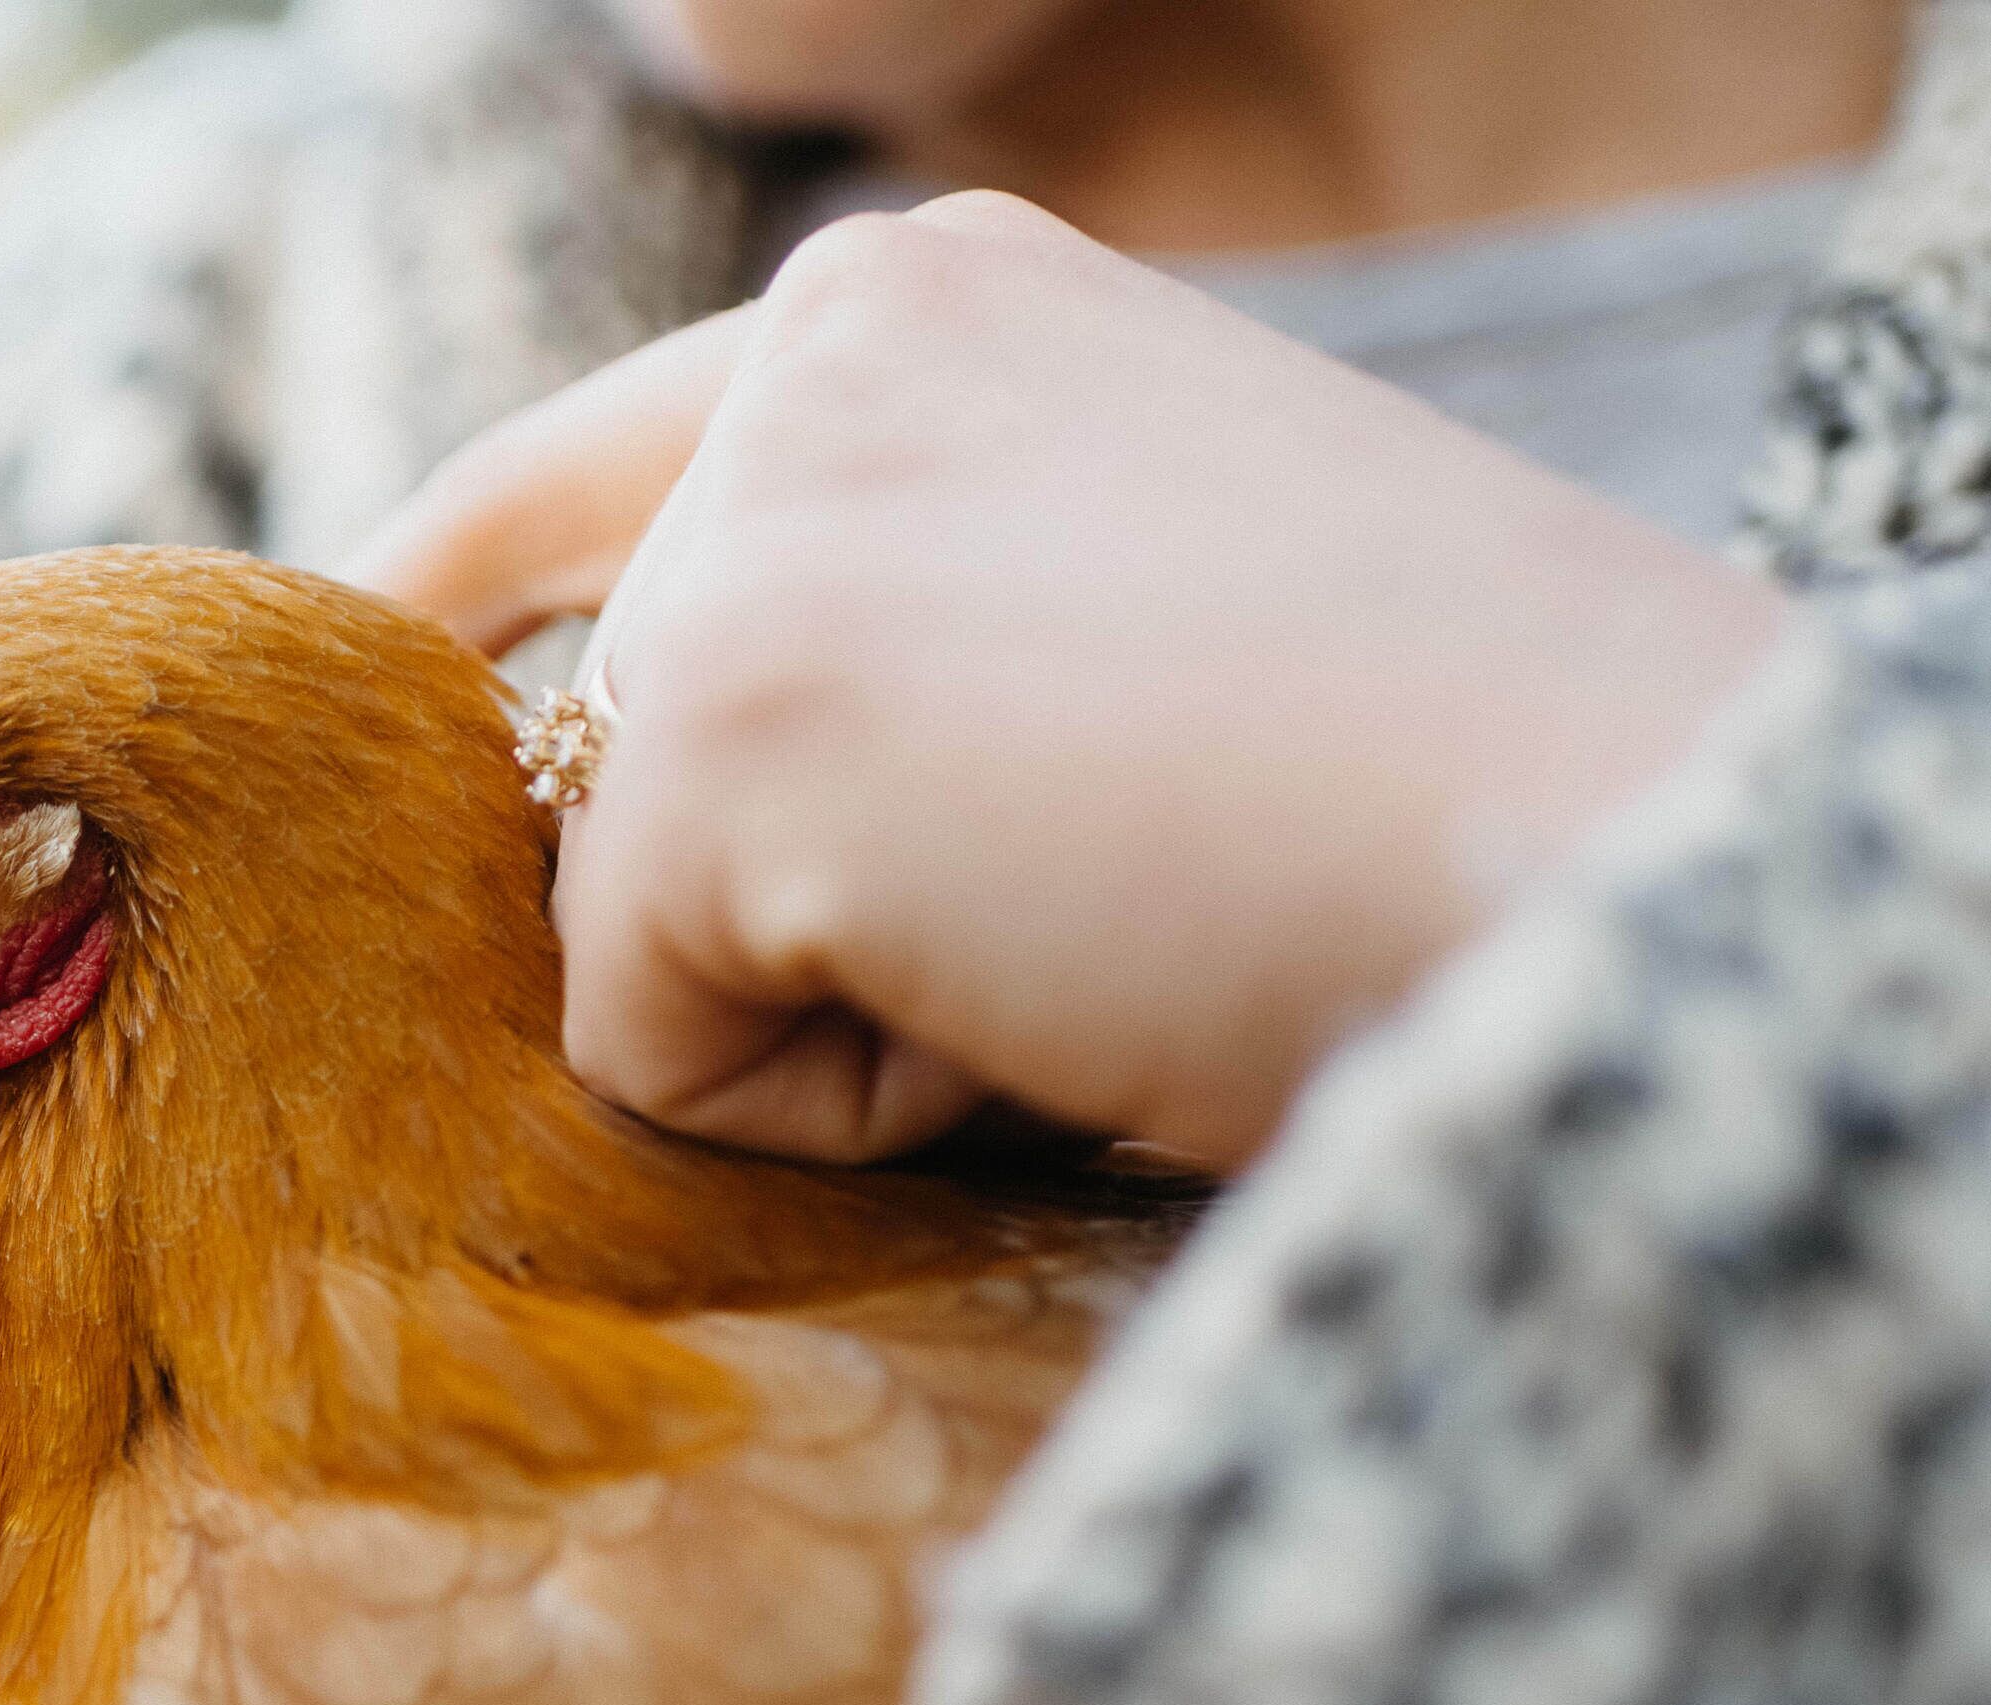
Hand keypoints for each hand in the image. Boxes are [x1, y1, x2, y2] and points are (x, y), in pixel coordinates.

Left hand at [350, 193, 1790, 1166]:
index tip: (370, 683)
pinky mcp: (714, 760)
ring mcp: (744, 555)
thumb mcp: (1132, 586)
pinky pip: (658, 1057)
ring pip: (633, 907)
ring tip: (1097, 922)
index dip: (452, 601)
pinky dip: (840, 1110)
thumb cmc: (1443, 768)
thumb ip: (893, 605)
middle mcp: (806, 371)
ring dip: (836, 994)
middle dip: (774, 882)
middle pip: (602, 738)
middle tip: (1084, 874)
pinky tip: (1049, 1004)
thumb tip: (632, 787)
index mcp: (922, 308)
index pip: (572, 472)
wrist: (1620, 848)